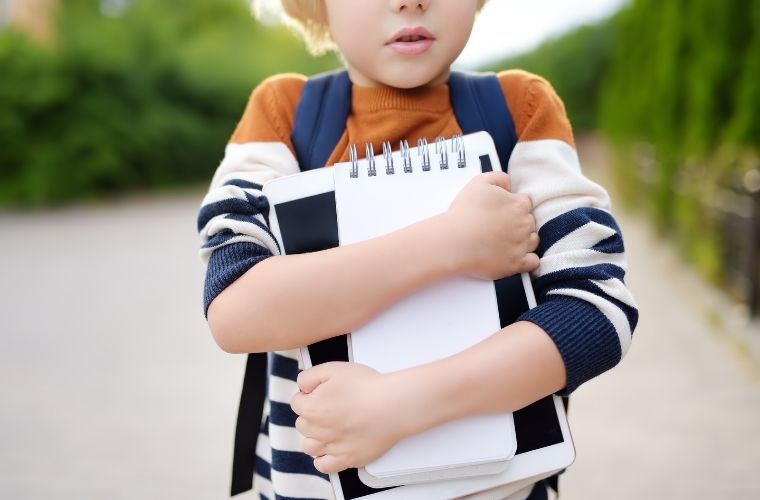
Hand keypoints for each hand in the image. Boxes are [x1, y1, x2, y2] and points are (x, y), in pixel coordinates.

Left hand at [291, 362, 407, 473]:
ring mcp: (332, 447)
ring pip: (309, 446)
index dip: (308, 394)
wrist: (393, 405)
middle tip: (330, 406)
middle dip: (311, 414)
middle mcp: (318, 431)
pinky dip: (323, 458)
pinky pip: (324, 466)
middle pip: (302, 424)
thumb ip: (308, 377)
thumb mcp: (333, 368)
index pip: (296, 403)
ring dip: (315, 436)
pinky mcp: (347, 459)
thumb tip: (301, 388)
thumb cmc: (367, 386)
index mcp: (311, 408)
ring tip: (331, 427)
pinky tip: (331, 447)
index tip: (321, 392)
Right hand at [447, 171, 538, 279]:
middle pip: (529, 222)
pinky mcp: (517, 263)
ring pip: (533, 240)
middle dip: (518, 223)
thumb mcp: (480, 182)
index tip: (502, 212)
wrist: (454, 241)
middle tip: (500, 227)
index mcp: (518, 204)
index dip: (513, 206)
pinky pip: (533, 262)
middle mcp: (524, 224)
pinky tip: (516, 256)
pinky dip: (528, 260)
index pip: (525, 203)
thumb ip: (499, 178)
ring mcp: (522, 245)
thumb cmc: (464, 213)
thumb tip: (510, 185)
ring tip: (505, 241)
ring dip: (524, 240)